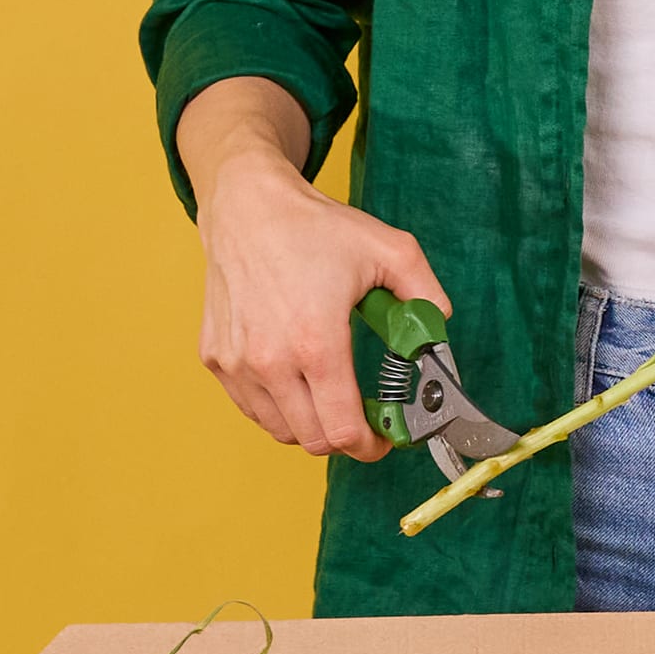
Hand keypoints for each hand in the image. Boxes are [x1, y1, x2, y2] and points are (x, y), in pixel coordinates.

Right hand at [195, 150, 450, 461]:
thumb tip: (440, 329)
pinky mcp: (215, 358)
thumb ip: (428, 295)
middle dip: (347, 439)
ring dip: (312, 426)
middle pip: (315, 441)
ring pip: (281, 431)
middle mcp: (270, 361)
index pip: (343, 431)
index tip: (386, 439)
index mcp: (316, 343)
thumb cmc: (315, 228)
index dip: (371, 447)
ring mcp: (237, 363)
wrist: (247, 206)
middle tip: (367, 421)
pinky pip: (253, 408)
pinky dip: (279, 408)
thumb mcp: (392, 250)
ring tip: (333, 398)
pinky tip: (298, 381)